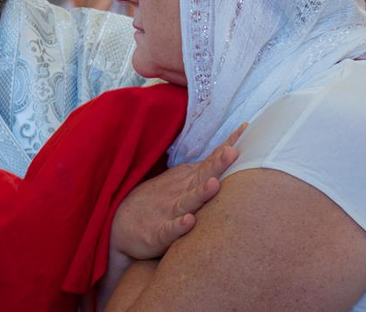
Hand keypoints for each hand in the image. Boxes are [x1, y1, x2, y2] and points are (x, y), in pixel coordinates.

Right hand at [110, 123, 245, 260]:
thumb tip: (233, 152)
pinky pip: (169, 230)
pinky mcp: (157, 233)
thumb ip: (206, 170)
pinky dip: (178, 226)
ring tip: (214, 184)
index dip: (226, 149)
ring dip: (200, 193)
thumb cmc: (158, 202)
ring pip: (187, 202)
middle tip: (232, 152)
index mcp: (188, 180)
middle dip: (217, 165)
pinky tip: (188, 222)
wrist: (119, 224)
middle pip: (201, 176)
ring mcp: (168, 211)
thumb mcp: (182, 182)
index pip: (211, 162)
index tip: (246, 131)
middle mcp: (180, 192)